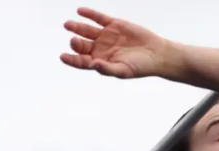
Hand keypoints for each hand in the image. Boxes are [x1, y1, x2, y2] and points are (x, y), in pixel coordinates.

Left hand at [60, 7, 175, 78]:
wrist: (156, 53)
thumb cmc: (140, 67)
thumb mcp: (123, 71)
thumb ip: (107, 69)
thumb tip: (93, 64)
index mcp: (100, 62)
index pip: (81, 61)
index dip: (71, 59)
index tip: (63, 56)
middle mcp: (100, 49)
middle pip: (82, 45)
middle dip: (76, 43)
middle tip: (73, 41)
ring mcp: (106, 36)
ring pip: (87, 30)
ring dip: (77, 27)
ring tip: (68, 24)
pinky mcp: (114, 24)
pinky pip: (98, 18)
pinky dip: (89, 14)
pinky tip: (80, 11)